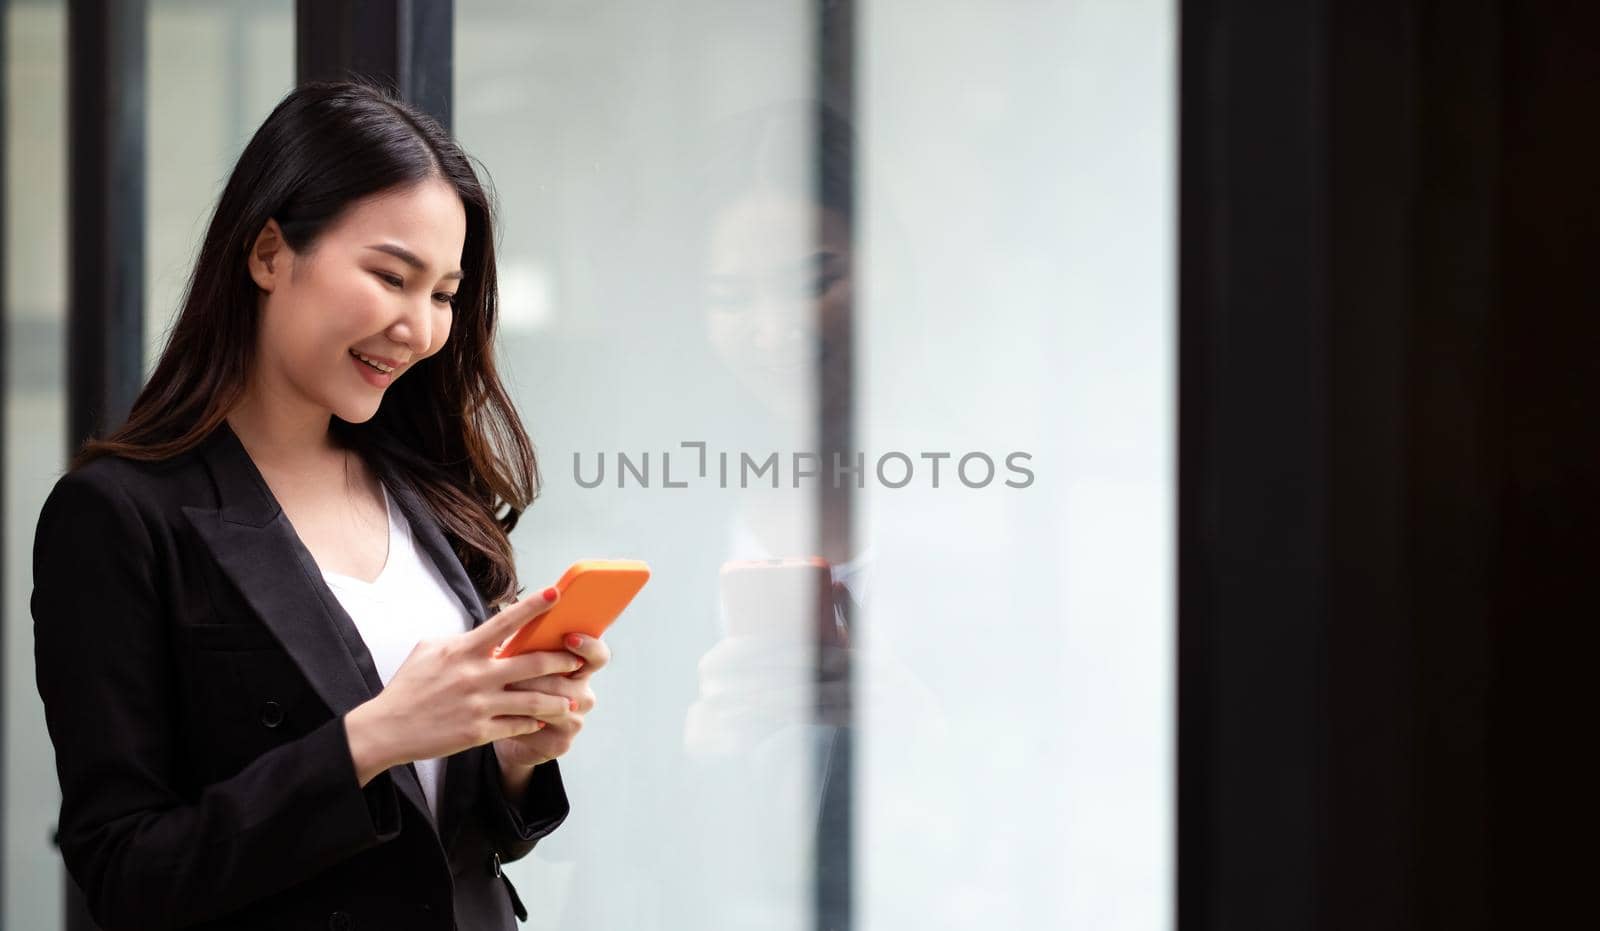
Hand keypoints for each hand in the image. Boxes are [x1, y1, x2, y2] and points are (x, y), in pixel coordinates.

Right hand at [343, 587, 584, 785]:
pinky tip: (542, 720)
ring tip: (572, 698)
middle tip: (577, 660)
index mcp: (463, 650)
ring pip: (532, 700)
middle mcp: (475, 675)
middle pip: (531, 664)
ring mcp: (479, 705)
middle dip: (560, 660)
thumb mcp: (428, 651)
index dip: (533, 606)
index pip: (505, 622)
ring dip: (557, 699)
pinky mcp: (478, 732)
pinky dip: (533, 722)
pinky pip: (517, 725)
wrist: (387, 729)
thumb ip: (461, 641)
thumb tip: (486, 633)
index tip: (556, 593)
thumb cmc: (408, 686)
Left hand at [492, 632, 611, 770]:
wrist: (507, 728)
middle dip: (534, 676)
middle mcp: (584, 696)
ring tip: (500, 690)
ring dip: (523, 697)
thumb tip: (517, 622)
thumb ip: (528, 645)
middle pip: (565, 683)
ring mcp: (575, 722)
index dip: (588, 646)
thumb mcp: (522, 660)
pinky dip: (515, 720)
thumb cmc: (516, 685)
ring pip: (550, 706)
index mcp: (582, 670)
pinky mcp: (560, 744)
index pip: (598, 655)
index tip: (569, 638)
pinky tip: (499, 714)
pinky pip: (536, 728)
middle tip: (510, 671)